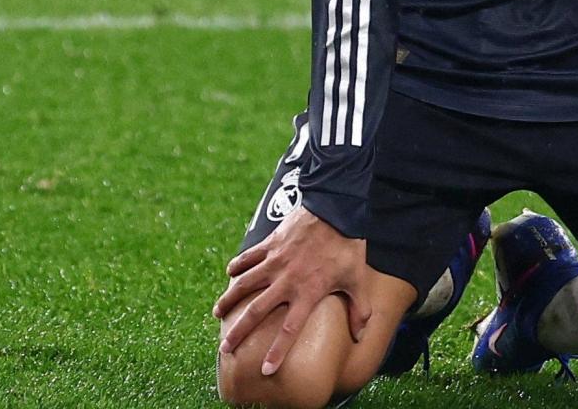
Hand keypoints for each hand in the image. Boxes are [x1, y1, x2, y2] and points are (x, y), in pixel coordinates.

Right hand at [212, 207, 371, 374]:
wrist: (335, 208)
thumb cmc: (348, 245)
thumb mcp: (357, 279)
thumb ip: (359, 309)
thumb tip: (360, 334)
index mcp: (307, 292)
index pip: (289, 329)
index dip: (277, 351)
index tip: (266, 369)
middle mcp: (286, 280)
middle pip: (256, 311)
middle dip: (239, 332)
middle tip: (225, 347)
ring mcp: (275, 261)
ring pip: (244, 284)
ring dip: (229, 299)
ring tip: (217, 312)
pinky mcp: (270, 243)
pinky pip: (248, 257)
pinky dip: (237, 265)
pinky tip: (229, 273)